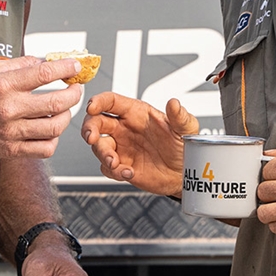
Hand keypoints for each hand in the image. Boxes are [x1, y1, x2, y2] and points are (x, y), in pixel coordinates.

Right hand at [0, 56, 82, 158]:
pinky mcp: (11, 150)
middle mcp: (8, 109)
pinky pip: (45, 149)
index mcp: (3, 85)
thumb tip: (49, 61)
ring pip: (55, 127)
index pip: (45, 74)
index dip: (66, 68)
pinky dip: (55, 139)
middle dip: (74, 93)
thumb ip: (22, 64)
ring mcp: (10, 132)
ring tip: (66, 108)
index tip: (75, 66)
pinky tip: (52, 129)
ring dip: (67, 116)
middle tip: (76, 87)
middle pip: (56, 103)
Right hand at [81, 93, 197, 195]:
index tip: (93, 107)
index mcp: (136, 113)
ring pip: (98, 146)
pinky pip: (107, 168)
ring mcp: (121, 147)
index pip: (111, 101)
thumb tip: (174, 103)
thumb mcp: (186, 129)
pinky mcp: (121, 165)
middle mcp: (124, 128)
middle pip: (96, 122)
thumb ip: (180, 116)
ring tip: (115, 163)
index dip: (99, 101)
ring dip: (103, 154)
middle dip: (89, 128)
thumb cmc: (184, 147)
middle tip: (92, 138)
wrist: (185, 174)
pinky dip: (114, 172)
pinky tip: (128, 173)